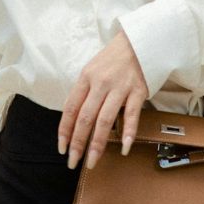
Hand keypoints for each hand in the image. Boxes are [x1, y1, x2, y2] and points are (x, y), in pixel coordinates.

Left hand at [58, 31, 149, 170]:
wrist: (140, 41)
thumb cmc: (113, 58)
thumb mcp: (91, 70)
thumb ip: (83, 92)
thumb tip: (73, 118)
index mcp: (86, 78)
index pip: (71, 109)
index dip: (65, 131)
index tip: (63, 149)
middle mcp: (101, 83)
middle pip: (85, 118)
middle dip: (78, 143)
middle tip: (74, 162)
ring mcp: (120, 88)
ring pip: (105, 120)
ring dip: (97, 144)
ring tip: (92, 161)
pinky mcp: (138, 91)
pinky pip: (131, 115)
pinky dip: (128, 132)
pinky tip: (124, 147)